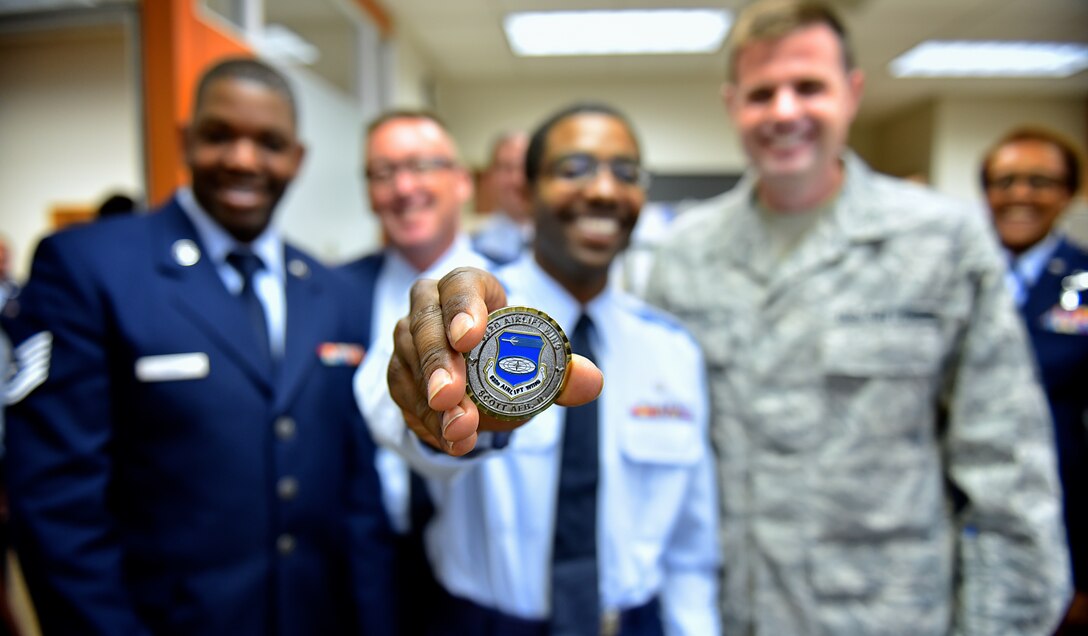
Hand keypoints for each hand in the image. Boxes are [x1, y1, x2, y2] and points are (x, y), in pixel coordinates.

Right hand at [388, 267, 602, 455]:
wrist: (478, 380)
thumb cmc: (509, 356)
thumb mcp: (540, 363)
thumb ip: (566, 373)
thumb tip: (592, 381)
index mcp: (470, 287)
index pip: (460, 284)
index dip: (462, 307)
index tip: (469, 337)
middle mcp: (431, 304)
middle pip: (425, 323)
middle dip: (437, 362)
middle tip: (450, 397)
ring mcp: (408, 336)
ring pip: (408, 360)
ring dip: (431, 400)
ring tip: (459, 430)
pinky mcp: (398, 369)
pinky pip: (402, 391)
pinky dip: (424, 418)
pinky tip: (448, 438)